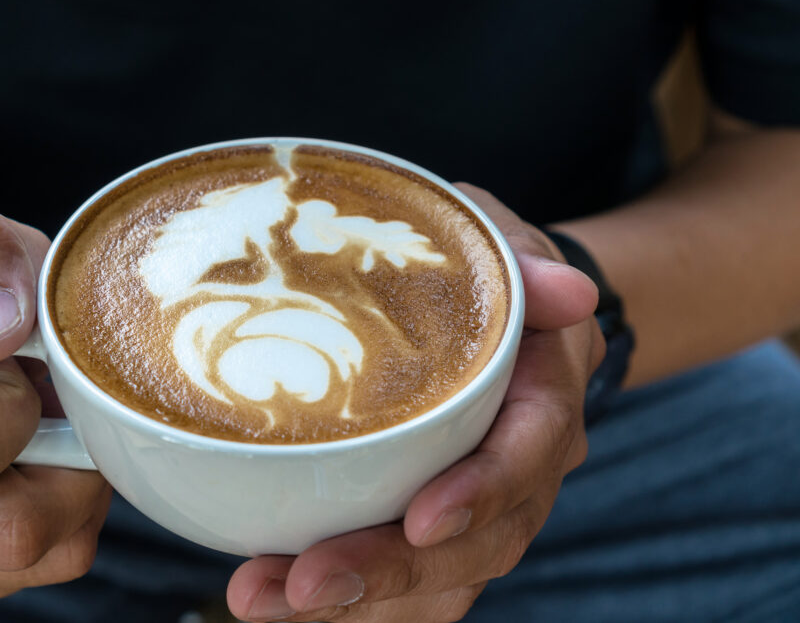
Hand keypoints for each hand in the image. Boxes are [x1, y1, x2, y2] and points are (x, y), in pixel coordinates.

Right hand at [0, 208, 111, 620]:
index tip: (5, 368)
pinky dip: (47, 524)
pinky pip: (22, 578)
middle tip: (44, 406)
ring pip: (28, 561)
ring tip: (25, 434)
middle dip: (63, 463)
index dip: (15, 411)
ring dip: (62, 492)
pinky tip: (13, 473)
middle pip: (7, 532)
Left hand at [227, 185, 604, 621]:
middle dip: (392, 571)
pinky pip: (412, 588)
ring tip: (262, 599)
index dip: (482, 493)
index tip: (421, 518)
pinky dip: (354, 606)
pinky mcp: (437, 526)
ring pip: (439, 581)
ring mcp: (480, 507)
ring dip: (357, 605)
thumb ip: (527, 265)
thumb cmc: (484, 272)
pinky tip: (279, 602)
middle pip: (476, 542)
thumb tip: (570, 293)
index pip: (526, 455)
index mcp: (544, 398)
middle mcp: (521, 470)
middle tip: (302, 584)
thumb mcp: (501, 244)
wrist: (495, 310)